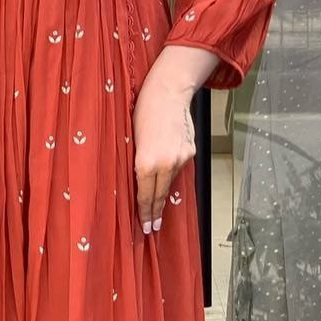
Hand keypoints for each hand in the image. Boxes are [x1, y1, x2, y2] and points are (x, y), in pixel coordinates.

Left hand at [132, 70, 196, 234]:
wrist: (168, 92)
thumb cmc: (143, 111)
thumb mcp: (132, 141)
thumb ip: (138, 163)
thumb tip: (139, 181)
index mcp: (146, 162)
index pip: (145, 195)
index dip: (145, 213)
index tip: (146, 227)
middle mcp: (166, 163)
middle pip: (159, 195)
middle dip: (155, 213)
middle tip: (153, 227)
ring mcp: (180, 158)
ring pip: (170, 182)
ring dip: (163, 193)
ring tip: (159, 209)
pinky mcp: (189, 151)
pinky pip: (178, 168)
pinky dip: (171, 174)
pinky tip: (167, 177)